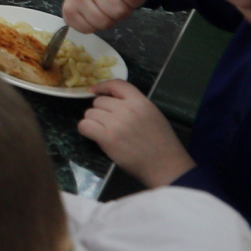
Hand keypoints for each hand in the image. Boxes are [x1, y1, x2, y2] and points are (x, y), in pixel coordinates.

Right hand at [62, 0, 172, 32]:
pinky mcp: (68, 11)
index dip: (135, 0)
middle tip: (117, 5)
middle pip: (118, 12)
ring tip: (106, 10)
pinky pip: (88, 29)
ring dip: (108, 21)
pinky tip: (94, 15)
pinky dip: (93, 26)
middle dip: (122, 12)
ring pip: (103, 23)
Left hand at [78, 80, 194, 186]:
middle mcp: (127, 109)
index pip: (116, 84)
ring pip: (90, 113)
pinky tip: (94, 135)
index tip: (93, 90)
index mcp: (141, 102)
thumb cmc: (162, 144)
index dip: (102, 86)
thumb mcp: (153, 115)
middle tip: (108, 124)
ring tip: (104, 131)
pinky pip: (85, 126)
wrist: (165, 166)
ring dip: (93, 121)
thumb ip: (134, 105)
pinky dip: (86, 130)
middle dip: (100, 111)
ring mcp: (116, 123)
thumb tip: (112, 103)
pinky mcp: (107, 138)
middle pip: (99, 101)